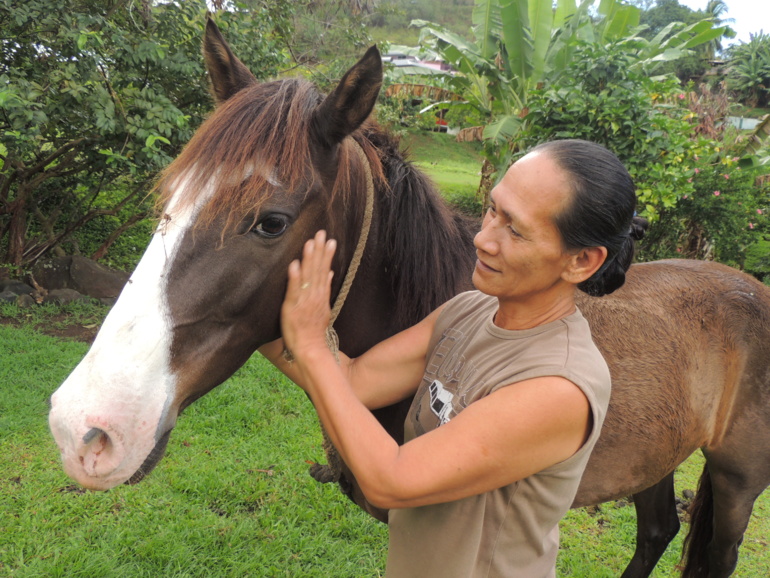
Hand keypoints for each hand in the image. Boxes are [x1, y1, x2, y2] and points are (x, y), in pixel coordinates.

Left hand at [281, 230, 336, 362]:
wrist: (310, 348)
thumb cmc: (313, 330)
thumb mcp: (324, 308)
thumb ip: (325, 288)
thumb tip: (329, 272)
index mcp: (321, 294)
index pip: (324, 270)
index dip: (326, 254)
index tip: (329, 238)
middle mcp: (314, 295)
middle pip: (317, 269)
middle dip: (319, 250)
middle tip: (321, 233)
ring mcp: (303, 301)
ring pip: (307, 276)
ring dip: (309, 259)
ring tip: (310, 243)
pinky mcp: (292, 307)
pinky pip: (293, 290)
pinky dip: (295, 278)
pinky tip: (294, 265)